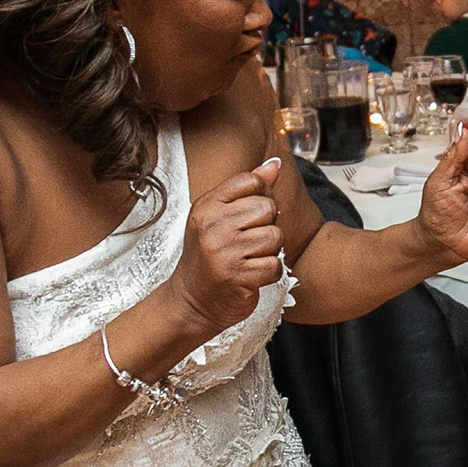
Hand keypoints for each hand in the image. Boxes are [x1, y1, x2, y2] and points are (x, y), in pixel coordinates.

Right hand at [172, 160, 288, 332]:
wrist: (192, 301)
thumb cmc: (209, 256)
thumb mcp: (219, 217)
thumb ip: (247, 189)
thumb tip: (274, 164)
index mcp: (207, 206)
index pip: (251, 181)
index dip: (260, 197)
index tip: (247, 216)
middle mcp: (213, 226)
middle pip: (268, 208)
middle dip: (266, 226)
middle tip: (248, 242)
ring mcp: (224, 252)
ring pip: (275, 237)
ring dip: (269, 251)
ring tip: (249, 258)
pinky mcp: (237, 276)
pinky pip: (275, 265)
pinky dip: (269, 273)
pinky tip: (251, 275)